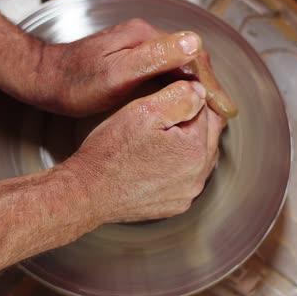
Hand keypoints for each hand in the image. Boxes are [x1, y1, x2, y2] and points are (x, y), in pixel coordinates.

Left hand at [25, 19, 235, 117]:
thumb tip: (193, 43)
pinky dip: (177, 90)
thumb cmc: (73, 82)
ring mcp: (135, 50)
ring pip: (177, 68)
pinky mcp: (128, 63)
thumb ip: (153, 57)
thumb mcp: (115, 73)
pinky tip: (182, 106)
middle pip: (188, 59)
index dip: (211, 82)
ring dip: (195, 89)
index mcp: (144, 37)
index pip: (192, 54)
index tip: (223, 107)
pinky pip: (162, 74)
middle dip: (208, 86)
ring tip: (209, 113)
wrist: (44, 81)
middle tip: (223, 113)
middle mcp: (143, 39)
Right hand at [62, 80, 224, 223]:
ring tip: (161, 132)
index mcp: (195, 150)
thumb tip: (200, 90)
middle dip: (193, 119)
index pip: (208, 111)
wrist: (87, 192)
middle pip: (209, 135)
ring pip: (199, 158)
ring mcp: (186, 194)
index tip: (174, 91)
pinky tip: (157, 156)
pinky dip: (177, 165)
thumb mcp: (142, 111)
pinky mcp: (174, 205)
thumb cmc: (109, 151)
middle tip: (168, 108)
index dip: (191, 95)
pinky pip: (185, 178)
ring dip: (187, 142)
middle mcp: (197, 177)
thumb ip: (179, 96)